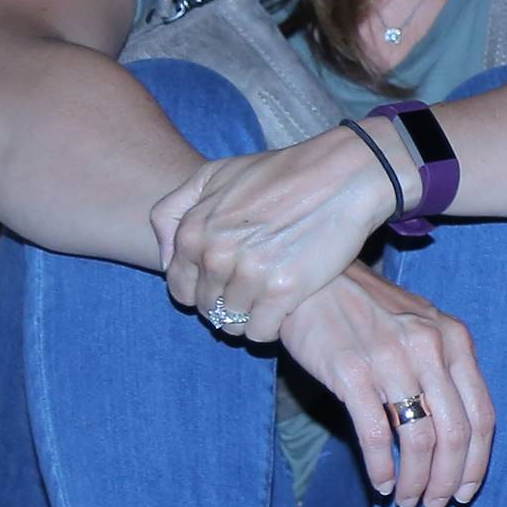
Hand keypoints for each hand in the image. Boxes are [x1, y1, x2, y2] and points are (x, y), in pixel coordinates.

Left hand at [153, 126, 403, 344]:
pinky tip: (283, 307)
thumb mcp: (215, 174)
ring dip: (248, 317)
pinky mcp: (284, 290)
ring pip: (232, 323)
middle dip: (226, 304)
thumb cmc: (281, 173)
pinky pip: (261, 332)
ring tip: (269, 299)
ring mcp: (248, 274)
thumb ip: (175, 211)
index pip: (179, 287)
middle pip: (206, 308)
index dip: (201, 289)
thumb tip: (164, 257)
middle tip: (253, 289)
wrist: (342, 176)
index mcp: (193, 232)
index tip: (226, 282)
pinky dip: (270, 327)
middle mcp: (215, 255)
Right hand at [275, 264, 493, 506]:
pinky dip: (382, 468)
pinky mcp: (351, 373)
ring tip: (406, 500)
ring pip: (420, 439)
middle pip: (456, 434)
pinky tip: (380, 484)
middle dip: (449, 480)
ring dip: (416, 481)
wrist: (312, 280)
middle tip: (434, 506)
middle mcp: (431, 349)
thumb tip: (457, 433)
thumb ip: (443, 370)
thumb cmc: (368, 309)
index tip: (467, 490)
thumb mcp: (421, 327)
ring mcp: (391, 360)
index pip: (482, 414)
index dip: (478, 461)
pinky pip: (376, 435)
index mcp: (455, 340)